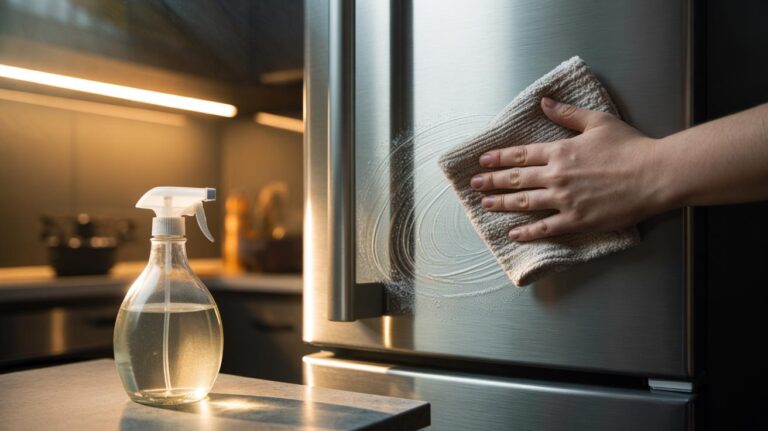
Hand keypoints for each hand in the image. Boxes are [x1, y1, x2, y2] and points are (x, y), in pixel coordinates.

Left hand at [471, 97, 665, 240]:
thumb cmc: (631, 146)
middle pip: (516, 179)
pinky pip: (545, 228)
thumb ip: (567, 114)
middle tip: (474, 184)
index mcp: (560, 150)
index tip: (482, 161)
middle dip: (491, 181)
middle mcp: (556, 175)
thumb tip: (544, 102)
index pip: (520, 155)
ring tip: (485, 204)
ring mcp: (564, 199)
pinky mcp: (576, 220)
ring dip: (502, 204)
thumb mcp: (597, 122)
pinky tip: (513, 233)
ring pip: (524, 202)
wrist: (655, 175)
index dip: (498, 158)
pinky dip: (527, 232)